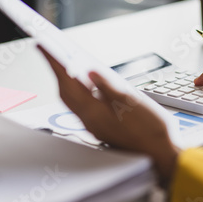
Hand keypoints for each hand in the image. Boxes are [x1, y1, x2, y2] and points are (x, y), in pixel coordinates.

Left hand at [38, 46, 178, 183]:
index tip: (43, 46)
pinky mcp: (102, 128)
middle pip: (65, 92)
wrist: (159, 155)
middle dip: (57, 71)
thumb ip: (108, 87)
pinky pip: (82, 107)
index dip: (53, 62)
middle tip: (52, 53)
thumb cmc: (151, 130)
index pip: (67, 82)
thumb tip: (90, 72)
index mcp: (95, 112)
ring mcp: (95, 126)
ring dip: (67, 82)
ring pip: (72, 101)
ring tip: (67, 65)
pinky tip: (88, 85)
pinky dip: (79, 92)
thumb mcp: (133, 102)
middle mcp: (90, 120)